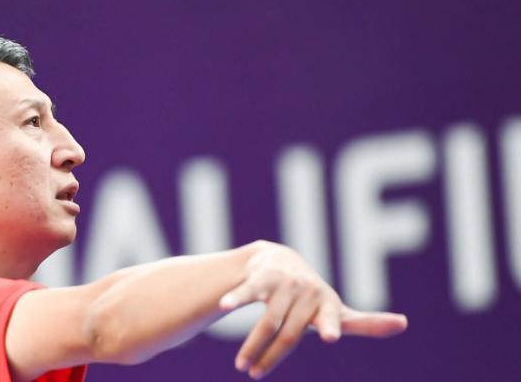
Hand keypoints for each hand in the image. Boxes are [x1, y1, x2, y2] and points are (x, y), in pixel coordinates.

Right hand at [218, 240, 407, 378]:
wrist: (279, 258)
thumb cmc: (312, 295)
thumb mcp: (337, 309)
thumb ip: (365, 322)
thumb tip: (405, 323)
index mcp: (328, 303)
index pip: (332, 318)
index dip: (331, 326)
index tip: (330, 337)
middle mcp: (307, 290)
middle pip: (289, 333)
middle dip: (270, 357)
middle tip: (254, 375)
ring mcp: (284, 283)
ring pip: (267, 321)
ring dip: (252, 346)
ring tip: (242, 366)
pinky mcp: (261, 277)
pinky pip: (248, 292)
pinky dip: (236, 298)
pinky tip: (224, 307)